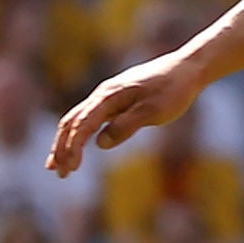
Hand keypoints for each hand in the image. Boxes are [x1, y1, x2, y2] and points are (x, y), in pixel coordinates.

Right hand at [48, 52, 204, 174]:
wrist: (186, 69)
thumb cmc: (173, 90)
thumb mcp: (153, 112)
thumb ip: (126, 126)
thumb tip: (100, 143)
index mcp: (109, 97)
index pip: (82, 125)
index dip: (73, 148)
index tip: (71, 169)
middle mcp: (102, 95)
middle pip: (71, 122)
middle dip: (61, 148)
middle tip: (58, 173)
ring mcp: (107, 97)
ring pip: (77, 120)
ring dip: (65, 142)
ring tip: (56, 166)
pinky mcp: (115, 100)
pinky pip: (89, 118)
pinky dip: (78, 134)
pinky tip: (79, 146)